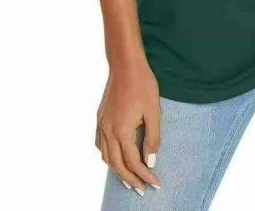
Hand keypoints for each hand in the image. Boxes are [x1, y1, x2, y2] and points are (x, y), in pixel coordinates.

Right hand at [95, 58, 161, 195]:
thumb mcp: (154, 111)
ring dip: (117, 170)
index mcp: (122, 130)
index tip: (155, 184)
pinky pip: (100, 144)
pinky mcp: (100, 118)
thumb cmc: (142, 84)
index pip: (133, 162)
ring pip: (106, 156)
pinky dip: (108, 156)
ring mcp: (102, 124)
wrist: (125, 65)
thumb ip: (152, 138)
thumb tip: (150, 161)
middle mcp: (108, 130)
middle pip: (117, 164)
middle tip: (143, 190)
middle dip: (131, 179)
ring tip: (130, 179)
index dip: (145, 175)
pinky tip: (116, 157)